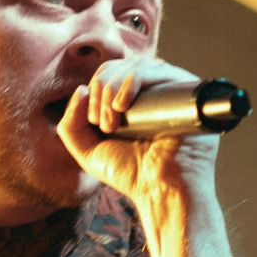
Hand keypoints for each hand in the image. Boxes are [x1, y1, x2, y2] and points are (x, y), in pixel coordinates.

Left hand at [56, 56, 220, 231]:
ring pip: (134, 66)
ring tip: (112, 122)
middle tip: (103, 124)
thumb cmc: (130, 174)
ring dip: (112, 89)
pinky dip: (131, 81)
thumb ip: (71, 122)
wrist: (160, 191)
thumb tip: (81, 89)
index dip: (94, 90)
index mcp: (132, 100)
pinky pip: (155, 70)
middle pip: (119, 66)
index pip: (109, 74)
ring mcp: (169, 89)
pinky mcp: (185, 92)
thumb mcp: (88, 150)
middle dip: (101, 90)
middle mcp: (152, 91)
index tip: (94, 123)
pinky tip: (122, 105)